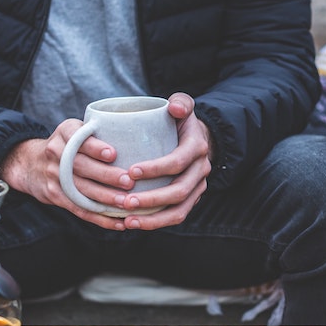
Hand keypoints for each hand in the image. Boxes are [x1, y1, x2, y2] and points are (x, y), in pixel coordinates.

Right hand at [0, 93, 213, 230]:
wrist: (31, 163)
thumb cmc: (73, 141)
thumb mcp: (81, 125)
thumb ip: (109, 122)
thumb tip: (171, 109)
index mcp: (66, 132)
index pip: (78, 138)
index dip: (94, 147)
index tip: (114, 153)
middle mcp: (56, 153)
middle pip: (80, 167)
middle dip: (105, 176)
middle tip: (130, 182)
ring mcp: (54, 177)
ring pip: (80, 191)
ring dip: (105, 200)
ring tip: (128, 204)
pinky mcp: (57, 197)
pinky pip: (79, 210)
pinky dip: (100, 218)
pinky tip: (120, 223)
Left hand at [110, 92, 213, 229]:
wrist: (197, 138)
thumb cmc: (180, 121)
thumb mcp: (183, 105)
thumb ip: (181, 102)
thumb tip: (174, 108)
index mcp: (197, 148)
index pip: (178, 161)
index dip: (156, 168)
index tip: (131, 171)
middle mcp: (201, 170)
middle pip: (179, 191)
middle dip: (151, 199)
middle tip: (124, 201)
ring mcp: (197, 188)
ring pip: (179, 210)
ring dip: (153, 219)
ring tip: (127, 220)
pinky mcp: (190, 200)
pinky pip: (175, 216)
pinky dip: (155, 223)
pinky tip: (132, 223)